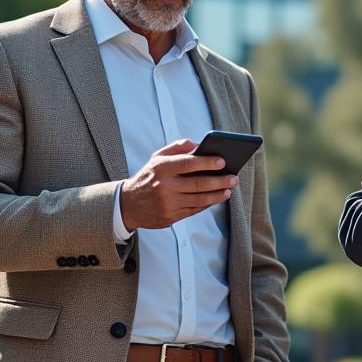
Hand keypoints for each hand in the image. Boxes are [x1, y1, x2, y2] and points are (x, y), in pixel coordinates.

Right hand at [119, 140, 237, 229]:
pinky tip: (216, 198)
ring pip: (200, 199)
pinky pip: (195, 210)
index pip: (188, 164)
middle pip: (198, 184)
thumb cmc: (148, 177)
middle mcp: (165, 186)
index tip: (223, 161)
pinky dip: (208, 204)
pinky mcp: (171, 217)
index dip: (207, 162)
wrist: (127, 204)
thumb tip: (198, 145)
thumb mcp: (156, 158)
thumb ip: (177, 148)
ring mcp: (168, 203)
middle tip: (233, 177)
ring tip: (228, 189)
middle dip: (219, 181)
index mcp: (161, 168)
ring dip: (217, 195)